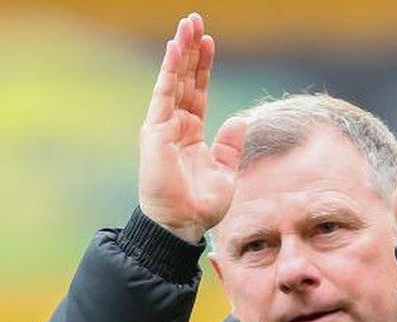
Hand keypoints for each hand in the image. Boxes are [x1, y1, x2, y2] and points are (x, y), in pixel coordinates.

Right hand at [138, 14, 246, 242]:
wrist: (183, 226)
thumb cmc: (200, 207)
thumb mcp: (225, 173)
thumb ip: (230, 146)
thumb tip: (240, 120)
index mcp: (191, 134)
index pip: (197, 92)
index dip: (203, 66)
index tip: (209, 41)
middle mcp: (175, 126)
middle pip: (184, 79)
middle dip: (190, 49)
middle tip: (194, 20)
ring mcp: (163, 128)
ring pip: (174, 81)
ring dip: (180, 52)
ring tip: (187, 24)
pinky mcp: (156, 132)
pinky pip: (165, 95)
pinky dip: (170, 71)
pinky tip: (176, 48)